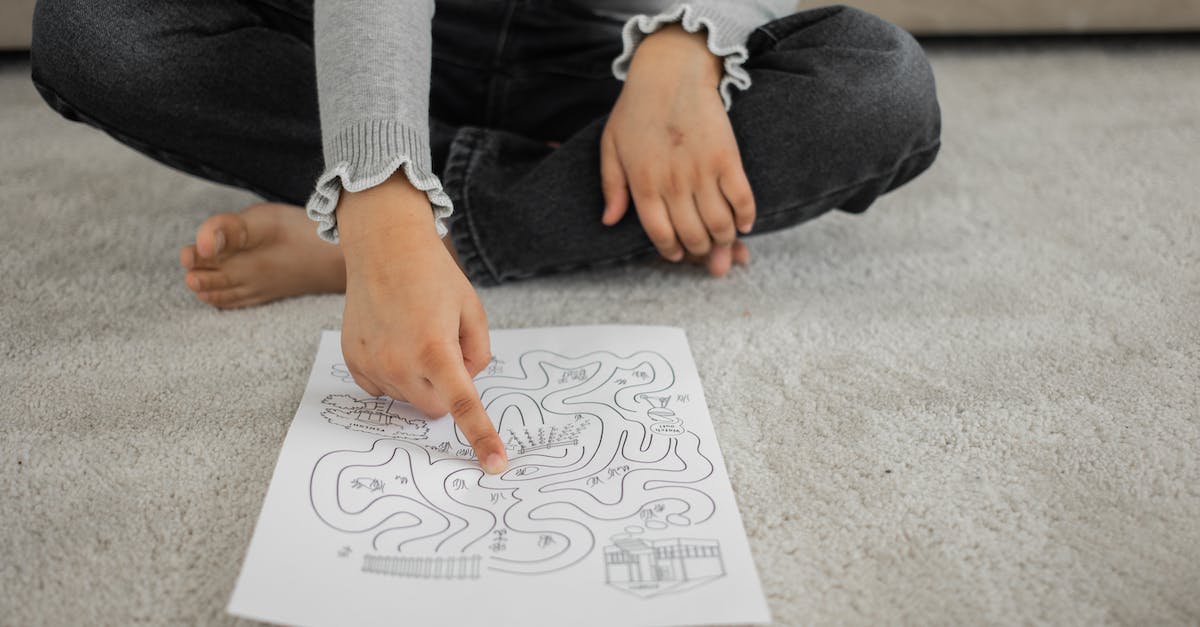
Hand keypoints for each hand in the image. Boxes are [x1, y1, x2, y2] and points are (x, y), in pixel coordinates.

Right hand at [336, 174, 506, 473]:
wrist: (384, 247)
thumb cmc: (433, 275)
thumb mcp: (472, 310)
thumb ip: (478, 354)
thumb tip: (465, 383)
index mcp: (436, 350)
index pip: (463, 406)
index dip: (482, 437)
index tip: (495, 465)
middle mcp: (400, 362)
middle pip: (435, 408)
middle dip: (446, 389)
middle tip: (443, 348)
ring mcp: (372, 364)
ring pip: (408, 398)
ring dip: (418, 379)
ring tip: (414, 333)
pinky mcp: (354, 361)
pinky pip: (382, 388)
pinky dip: (394, 373)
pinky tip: (393, 340)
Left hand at [601, 24, 755, 276]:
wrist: (671, 72)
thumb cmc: (636, 109)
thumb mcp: (610, 146)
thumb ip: (610, 186)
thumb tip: (609, 221)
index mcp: (643, 184)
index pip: (660, 234)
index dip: (672, 250)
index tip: (678, 254)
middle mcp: (673, 184)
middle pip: (693, 235)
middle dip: (701, 251)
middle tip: (705, 251)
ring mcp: (702, 172)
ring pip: (719, 224)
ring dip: (725, 240)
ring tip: (725, 241)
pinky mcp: (727, 158)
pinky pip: (742, 198)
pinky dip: (746, 217)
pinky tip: (745, 224)